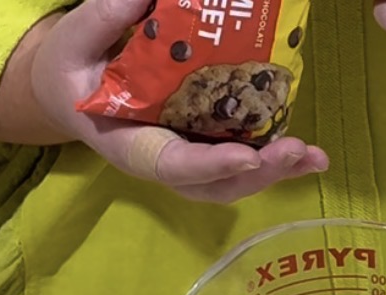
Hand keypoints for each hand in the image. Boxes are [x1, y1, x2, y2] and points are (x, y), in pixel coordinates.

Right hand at [28, 0, 327, 202]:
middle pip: (215, 185)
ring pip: (235, 179)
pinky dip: (277, 158)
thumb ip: (105, 18)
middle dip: (257, 173)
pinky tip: (311, 151)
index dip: (210, 165)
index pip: (171, 165)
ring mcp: (189, 157)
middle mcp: (165, 160)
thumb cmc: (72, 68)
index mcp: (130, 145)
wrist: (70, 88)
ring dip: (278, 171)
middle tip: (296, 151)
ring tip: (314, 157)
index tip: (247, 157)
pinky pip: (244, 158)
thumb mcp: (76, 41)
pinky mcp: (208, 143)